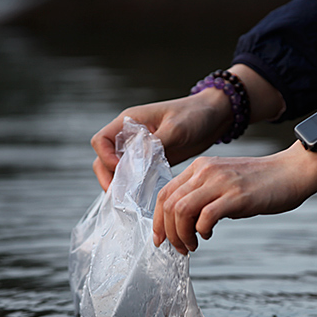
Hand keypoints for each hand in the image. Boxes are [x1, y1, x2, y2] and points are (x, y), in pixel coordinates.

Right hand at [90, 90, 232, 189]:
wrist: (215, 116)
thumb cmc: (195, 114)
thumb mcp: (175, 129)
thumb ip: (155, 145)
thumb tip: (136, 163)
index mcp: (129, 121)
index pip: (101, 141)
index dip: (105, 157)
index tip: (121, 171)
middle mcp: (130, 135)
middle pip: (104, 159)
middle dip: (109, 177)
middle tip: (121, 197)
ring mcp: (140, 149)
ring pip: (118, 170)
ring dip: (121, 185)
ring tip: (130, 201)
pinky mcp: (152, 160)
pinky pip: (136, 175)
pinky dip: (136, 187)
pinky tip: (144, 198)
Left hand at [152, 143, 316, 253]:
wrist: (292, 171)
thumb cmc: (260, 182)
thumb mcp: (224, 183)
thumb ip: (203, 196)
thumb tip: (186, 222)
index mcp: (199, 167)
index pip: (164, 193)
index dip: (157, 220)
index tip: (161, 239)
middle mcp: (205, 171)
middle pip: (168, 204)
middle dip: (168, 232)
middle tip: (179, 248)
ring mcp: (221, 182)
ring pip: (181, 210)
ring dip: (181, 234)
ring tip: (192, 245)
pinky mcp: (237, 196)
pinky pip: (206, 216)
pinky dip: (201, 231)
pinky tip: (209, 235)